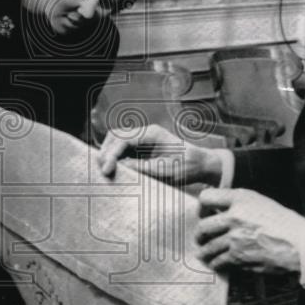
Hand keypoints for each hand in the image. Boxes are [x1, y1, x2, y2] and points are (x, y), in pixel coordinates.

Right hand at [97, 122, 223, 184]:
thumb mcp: (165, 172)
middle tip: (102, 171)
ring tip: (105, 171)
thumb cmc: (187, 167)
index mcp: (152, 134)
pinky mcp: (142, 147)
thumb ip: (141, 169)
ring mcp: (143, 139)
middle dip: (106, 152)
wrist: (201, 165)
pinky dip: (115, 158)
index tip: (107, 170)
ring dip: (109, 154)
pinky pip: (123, 149)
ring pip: (117, 141)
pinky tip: (113, 170)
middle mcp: (146, 132)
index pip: (123, 139)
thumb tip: (119, 168)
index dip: (112, 154)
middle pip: (116, 136)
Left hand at [196, 188, 304, 272]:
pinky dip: (216, 263)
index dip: (202, 206)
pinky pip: (220, 261)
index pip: (206, 198)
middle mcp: (234, 217)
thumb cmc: (283, 222)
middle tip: (198, 237)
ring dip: (204, 252)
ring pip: (209, 247)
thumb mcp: (260, 201)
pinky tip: (216, 263)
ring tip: (202, 253)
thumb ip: (238, 201)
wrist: (300, 244)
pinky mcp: (239, 258)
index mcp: (240, 199)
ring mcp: (235, 239)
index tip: (203, 212)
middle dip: (199, 234)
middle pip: (203, 226)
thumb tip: (218, 207)